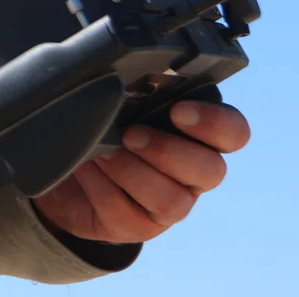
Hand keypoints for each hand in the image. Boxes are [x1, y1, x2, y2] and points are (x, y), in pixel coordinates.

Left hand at [32, 99, 251, 242]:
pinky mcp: (140, 226)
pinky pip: (130, 214)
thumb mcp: (118, 98)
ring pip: (173, 201)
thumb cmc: (99, 122)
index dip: (215, 124)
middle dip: (168, 151)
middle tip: (131, 133)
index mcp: (196, 132)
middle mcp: (192, 171)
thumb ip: (137, 85)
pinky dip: (102, 187)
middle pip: (212, 171)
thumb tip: (140, 72)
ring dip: (133, 172)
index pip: (233, 132)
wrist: (65, 166)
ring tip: (101, 152)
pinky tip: (86, 167)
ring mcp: (169, 203)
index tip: (178, 110)